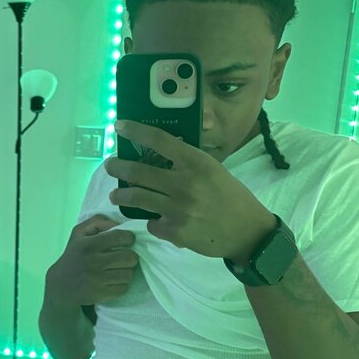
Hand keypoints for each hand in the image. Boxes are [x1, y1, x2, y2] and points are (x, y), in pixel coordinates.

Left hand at [104, 121, 275, 260]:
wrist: (247, 232)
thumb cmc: (230, 197)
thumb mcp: (213, 170)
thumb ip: (188, 164)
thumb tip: (158, 156)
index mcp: (196, 162)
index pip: (159, 140)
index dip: (135, 131)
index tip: (119, 126)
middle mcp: (184, 184)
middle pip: (138, 171)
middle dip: (117, 167)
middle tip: (110, 166)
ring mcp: (178, 209)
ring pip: (137, 198)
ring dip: (121, 196)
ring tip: (116, 195)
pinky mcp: (175, 232)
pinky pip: (152, 223)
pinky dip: (152, 222)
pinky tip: (157, 221)